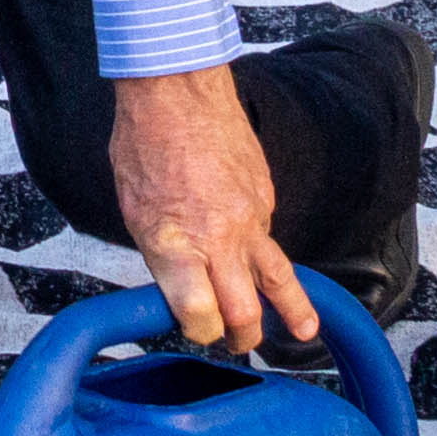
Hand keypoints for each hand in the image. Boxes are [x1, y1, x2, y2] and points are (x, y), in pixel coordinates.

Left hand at [110, 64, 318, 350]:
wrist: (179, 90)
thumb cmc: (144, 142)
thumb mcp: (133, 207)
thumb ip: (160, 251)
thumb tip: (177, 283)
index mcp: (175, 244)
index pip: (199, 315)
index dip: (198, 331)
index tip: (195, 329)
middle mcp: (218, 238)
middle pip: (244, 311)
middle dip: (242, 337)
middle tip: (237, 345)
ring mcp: (250, 219)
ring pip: (277, 278)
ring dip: (290, 311)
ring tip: (304, 332)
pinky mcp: (266, 198)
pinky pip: (269, 237)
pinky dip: (264, 253)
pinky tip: (255, 254)